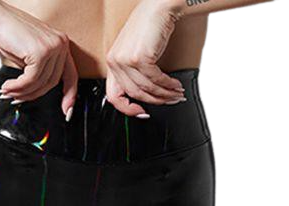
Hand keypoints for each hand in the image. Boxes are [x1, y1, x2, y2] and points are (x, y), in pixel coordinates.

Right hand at [0, 0, 77, 118]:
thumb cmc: (10, 33)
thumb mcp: (31, 54)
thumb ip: (41, 70)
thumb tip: (39, 92)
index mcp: (61, 44)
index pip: (71, 76)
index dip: (69, 96)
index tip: (67, 112)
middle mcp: (60, 44)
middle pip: (52, 83)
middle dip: (33, 95)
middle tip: (18, 98)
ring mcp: (52, 47)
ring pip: (40, 83)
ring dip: (22, 92)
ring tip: (9, 92)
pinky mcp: (40, 52)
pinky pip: (31, 80)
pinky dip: (18, 87)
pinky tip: (9, 87)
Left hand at [105, 0, 184, 117]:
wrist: (159, 7)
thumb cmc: (149, 26)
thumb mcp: (134, 52)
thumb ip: (133, 73)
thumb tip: (144, 95)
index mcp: (112, 61)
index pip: (114, 95)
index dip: (128, 109)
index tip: (141, 112)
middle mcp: (116, 61)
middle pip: (135, 94)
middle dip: (155, 101)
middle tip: (169, 101)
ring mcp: (126, 60)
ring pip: (147, 89)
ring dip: (165, 94)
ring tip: (176, 94)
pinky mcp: (140, 58)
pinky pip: (156, 80)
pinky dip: (168, 85)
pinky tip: (175, 85)